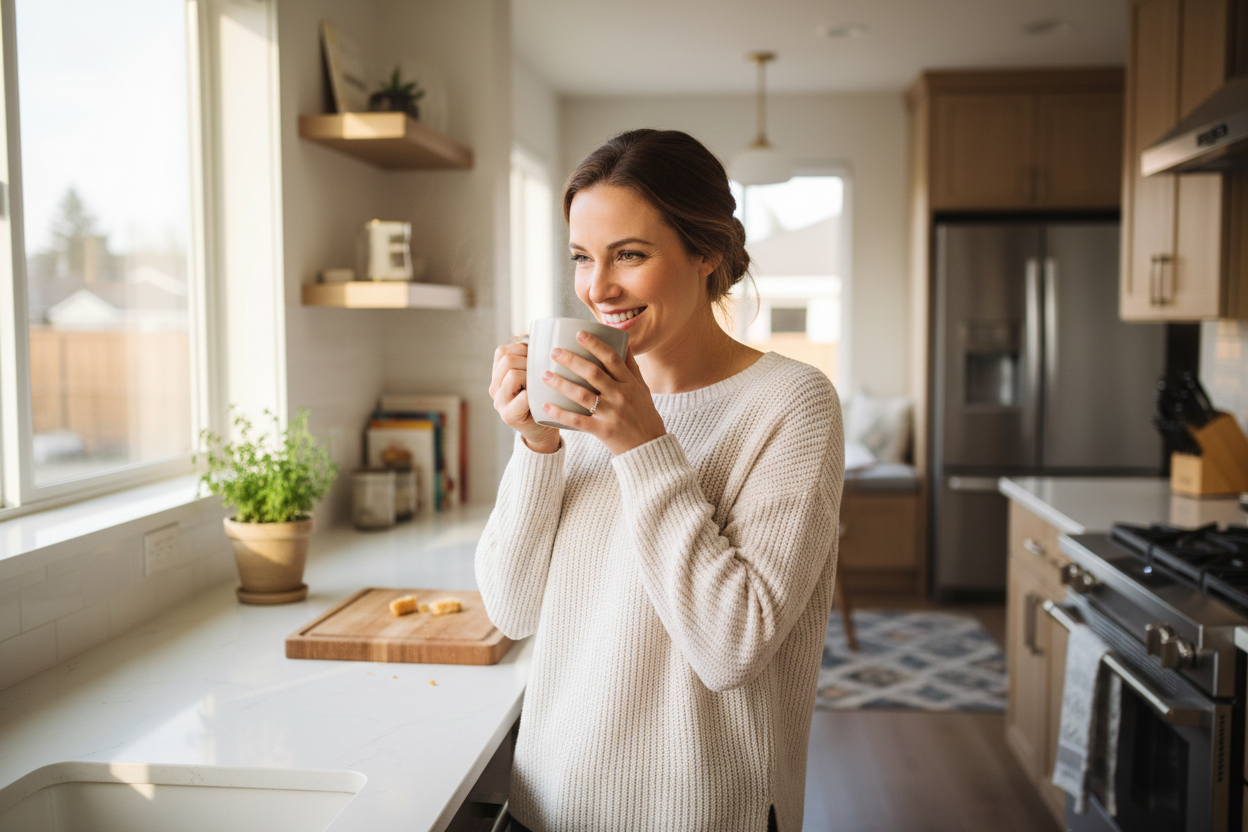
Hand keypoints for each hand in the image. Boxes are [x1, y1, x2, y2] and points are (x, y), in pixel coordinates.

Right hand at [489, 341, 559, 452]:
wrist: (543, 431)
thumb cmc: (542, 399)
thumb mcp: (534, 377)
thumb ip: (532, 361)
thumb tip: (548, 336)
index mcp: (498, 376)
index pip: (502, 352)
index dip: (521, 349)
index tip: (536, 358)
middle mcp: (494, 388)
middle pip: (507, 361)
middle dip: (528, 362)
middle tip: (542, 372)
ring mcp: (499, 403)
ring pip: (512, 374)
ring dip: (531, 376)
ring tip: (541, 384)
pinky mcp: (508, 416)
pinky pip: (522, 396)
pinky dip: (533, 394)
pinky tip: (541, 397)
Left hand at [539, 330, 666, 455]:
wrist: (649, 446)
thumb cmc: (644, 414)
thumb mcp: (642, 388)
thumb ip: (632, 366)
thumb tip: (625, 341)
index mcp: (630, 383)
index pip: (612, 358)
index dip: (595, 344)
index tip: (579, 333)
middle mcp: (621, 396)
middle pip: (593, 373)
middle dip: (572, 360)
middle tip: (555, 351)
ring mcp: (611, 414)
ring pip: (583, 395)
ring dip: (562, 384)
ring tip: (545, 375)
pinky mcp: (603, 430)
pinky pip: (578, 421)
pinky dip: (561, 413)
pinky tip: (545, 406)